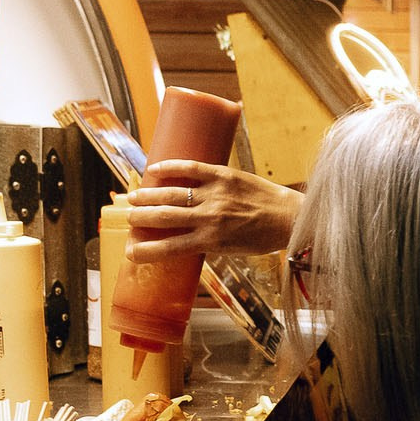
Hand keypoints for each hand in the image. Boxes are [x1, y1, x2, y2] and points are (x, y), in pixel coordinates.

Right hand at [125, 161, 301, 262]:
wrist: (291, 217)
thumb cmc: (263, 238)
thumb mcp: (232, 250)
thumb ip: (207, 243)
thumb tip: (181, 238)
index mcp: (212, 240)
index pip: (170, 248)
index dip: (147, 252)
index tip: (131, 253)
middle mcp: (210, 217)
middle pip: (164, 218)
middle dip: (140, 219)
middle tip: (128, 218)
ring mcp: (216, 194)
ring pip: (172, 193)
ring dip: (148, 195)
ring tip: (133, 197)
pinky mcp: (224, 174)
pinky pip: (191, 168)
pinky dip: (170, 167)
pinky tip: (154, 170)